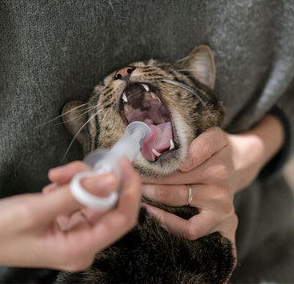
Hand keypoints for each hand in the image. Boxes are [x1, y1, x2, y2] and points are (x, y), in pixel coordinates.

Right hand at [0, 157, 140, 270]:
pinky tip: (52, 187)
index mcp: (80, 248)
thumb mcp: (37, 209)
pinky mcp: (70, 223)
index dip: (130, 190)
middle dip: (91, 180)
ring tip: (53, 177)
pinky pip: (82, 198)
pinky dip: (71, 186)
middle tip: (66, 170)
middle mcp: (84, 243)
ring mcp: (77, 233)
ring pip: (94, 196)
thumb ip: (77, 194)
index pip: (122, 219)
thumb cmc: (0, 229)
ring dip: (78, 180)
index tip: (123, 164)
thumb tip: (112, 179)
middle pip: (107, 203)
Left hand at [142, 114, 283, 258]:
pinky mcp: (222, 224)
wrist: (238, 165)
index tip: (134, 165)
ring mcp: (221, 208)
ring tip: (137, 193)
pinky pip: (192, 230)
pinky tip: (152, 213)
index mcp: (216, 164)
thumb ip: (201, 143)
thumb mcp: (214, 136)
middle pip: (174, 184)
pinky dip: (170, 224)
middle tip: (129, 179)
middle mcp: (220, 187)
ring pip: (178, 204)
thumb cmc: (218, 150)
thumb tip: (183, 161)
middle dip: (147, 182)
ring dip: (153, 199)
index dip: (152, 167)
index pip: (177, 166)